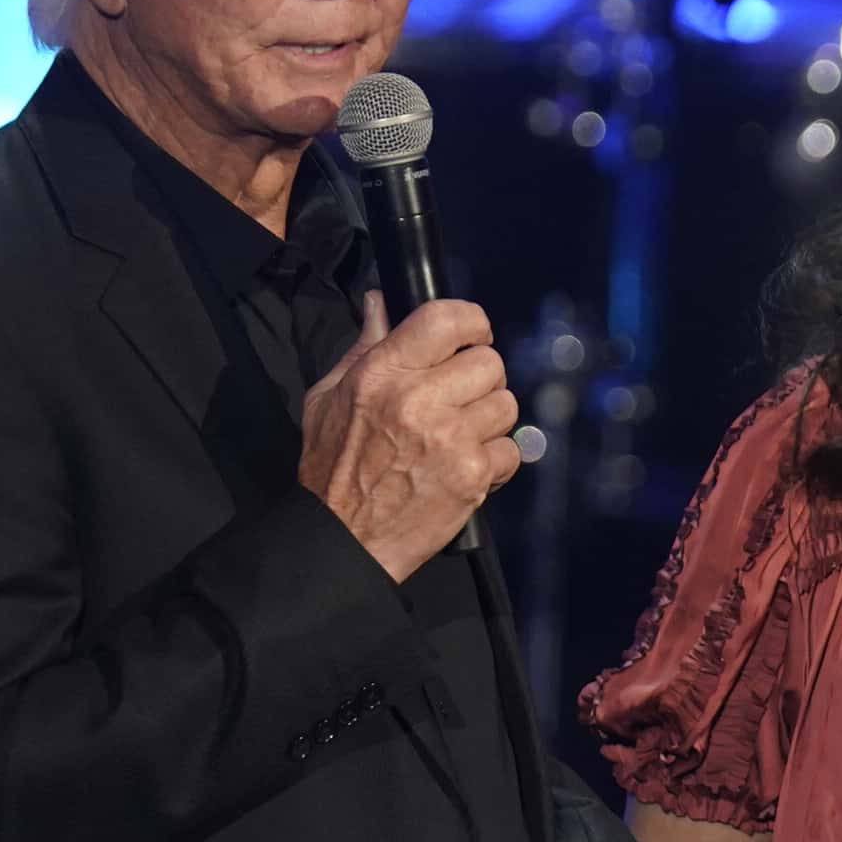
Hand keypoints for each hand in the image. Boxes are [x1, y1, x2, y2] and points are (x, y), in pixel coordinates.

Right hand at [299, 290, 520, 580]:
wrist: (342, 538)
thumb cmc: (332, 468)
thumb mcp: (330, 397)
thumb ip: (364, 347)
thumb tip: (381, 303)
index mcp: (383, 372)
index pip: (446, 319)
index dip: (471, 323)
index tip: (473, 335)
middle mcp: (419, 400)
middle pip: (489, 363)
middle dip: (479, 379)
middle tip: (459, 399)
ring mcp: (450, 439)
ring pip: (506, 405)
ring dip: (489, 419)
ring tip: (459, 435)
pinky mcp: (471, 475)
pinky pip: (511, 450)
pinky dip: (496, 460)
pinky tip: (466, 466)